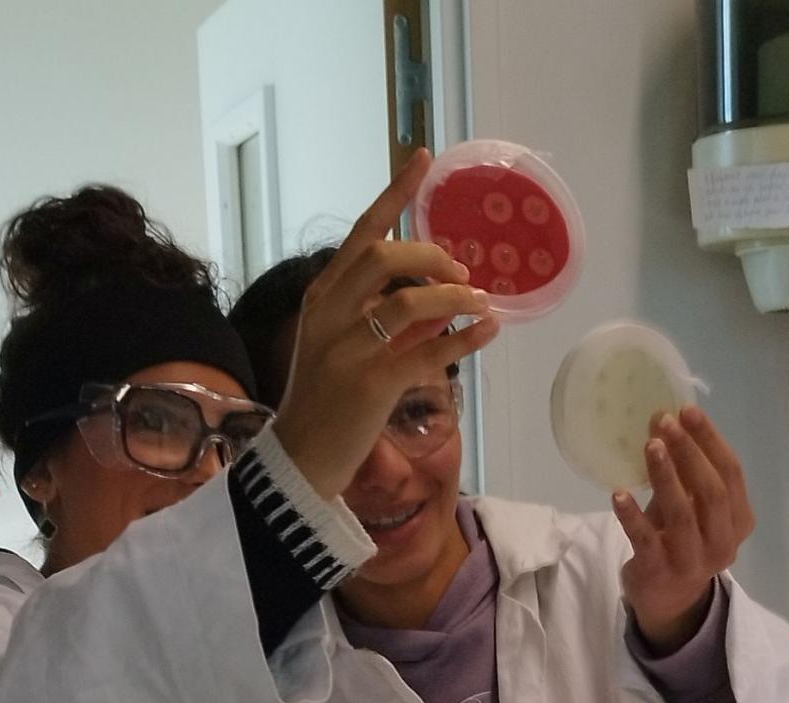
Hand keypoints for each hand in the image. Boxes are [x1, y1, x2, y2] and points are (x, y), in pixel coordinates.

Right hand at [274, 148, 498, 497]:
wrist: (300, 458)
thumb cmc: (326, 401)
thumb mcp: (342, 344)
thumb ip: (381, 314)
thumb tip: (440, 296)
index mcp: (321, 297)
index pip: (361, 232)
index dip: (394, 193)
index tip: (423, 158)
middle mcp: (328, 314)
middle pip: (386, 257)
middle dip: (434, 257)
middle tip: (464, 274)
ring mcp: (346, 349)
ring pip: (410, 302)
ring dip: (456, 298)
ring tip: (482, 304)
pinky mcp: (370, 384)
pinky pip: (429, 350)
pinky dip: (466, 338)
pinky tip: (488, 331)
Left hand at [613, 405, 754, 653]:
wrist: (667, 599)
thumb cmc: (681, 541)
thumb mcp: (690, 506)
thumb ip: (684, 472)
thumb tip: (663, 420)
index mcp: (739, 520)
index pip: (732, 473)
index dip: (711, 440)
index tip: (687, 410)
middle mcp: (723, 542)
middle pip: (712, 491)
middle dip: (689, 452)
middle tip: (664, 422)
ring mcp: (694, 561)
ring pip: (684, 513)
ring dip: (666, 476)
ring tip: (650, 446)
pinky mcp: (661, 573)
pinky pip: (647, 540)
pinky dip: (632, 516)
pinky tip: (618, 494)